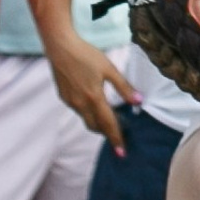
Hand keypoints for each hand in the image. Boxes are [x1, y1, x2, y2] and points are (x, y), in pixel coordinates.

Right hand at [46, 26, 140, 151]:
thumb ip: (123, 87)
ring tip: (109, 118)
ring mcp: (70, 102)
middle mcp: (81, 104)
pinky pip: (78, 111)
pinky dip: (88, 112)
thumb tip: (138, 101)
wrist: (61, 47)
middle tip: (118, 135)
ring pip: (86, 119)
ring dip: (97, 123)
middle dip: (107, 133)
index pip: (108, 124)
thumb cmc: (86, 55)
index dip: (116, 138)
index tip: (122, 152)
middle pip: (96, 126)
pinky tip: (93, 104)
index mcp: (94, 98)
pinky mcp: (63, 97)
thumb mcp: (109, 68)